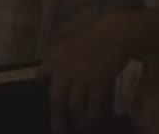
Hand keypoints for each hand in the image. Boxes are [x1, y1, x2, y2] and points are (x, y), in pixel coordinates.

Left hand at [45, 17, 132, 133]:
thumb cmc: (95, 35)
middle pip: (57, 98)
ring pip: (75, 104)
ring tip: (80, 128)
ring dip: (77, 119)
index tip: (44, 100)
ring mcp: (81, 76)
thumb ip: (58, 56)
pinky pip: (93, 104)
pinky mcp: (98, 82)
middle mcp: (65, 68)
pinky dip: (92, 115)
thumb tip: (47, 72)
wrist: (117, 34)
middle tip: (58, 129)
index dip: (41, 89)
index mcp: (55, 56)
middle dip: (58, 116)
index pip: (41, 75)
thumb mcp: (69, 41)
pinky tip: (92, 122)